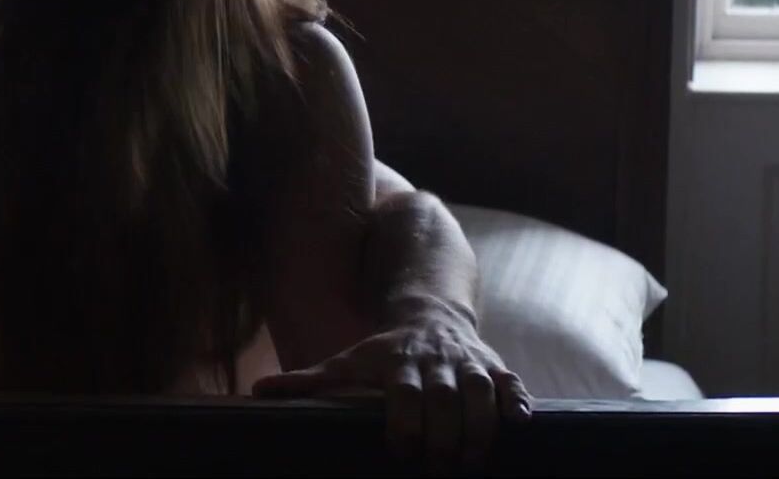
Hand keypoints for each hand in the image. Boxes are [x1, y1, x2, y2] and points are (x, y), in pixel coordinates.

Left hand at [252, 298, 529, 473]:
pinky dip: (517, 402)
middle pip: (445, 399)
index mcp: (398, 363)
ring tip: (472, 462)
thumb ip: (310, 380)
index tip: (400, 450)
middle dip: (444, 436)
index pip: (403, 393)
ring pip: (481, 393)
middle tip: (441, 470)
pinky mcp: (496, 367)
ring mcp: (469, 363)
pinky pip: (512, 383)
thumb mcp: (346, 360)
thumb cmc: (383, 350)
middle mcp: (436, 362)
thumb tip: (259, 391)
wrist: (430, 314)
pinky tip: (519, 424)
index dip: (404, 422)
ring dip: (480, 428)